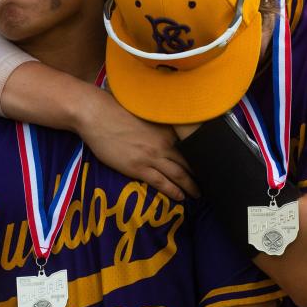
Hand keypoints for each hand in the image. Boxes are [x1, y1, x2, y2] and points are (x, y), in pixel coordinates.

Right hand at [76, 87, 199, 199]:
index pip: (191, 146)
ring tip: (198, 194)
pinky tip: (181, 197)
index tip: (209, 165)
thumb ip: (159, 123)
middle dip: (200, 175)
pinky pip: (161, 183)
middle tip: (210, 184)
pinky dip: (173, 191)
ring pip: (179, 175)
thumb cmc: (117, 110)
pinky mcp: (138, 167)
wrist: (97, 115)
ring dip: (190, 186)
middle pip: (189, 163)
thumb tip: (167, 129)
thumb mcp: (146, 114)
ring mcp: (151, 157)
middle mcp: (163, 144)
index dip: (200, 157)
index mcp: (166, 129)